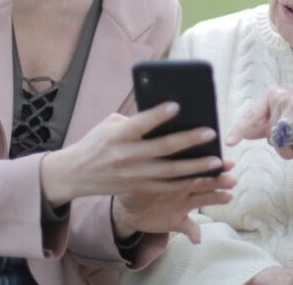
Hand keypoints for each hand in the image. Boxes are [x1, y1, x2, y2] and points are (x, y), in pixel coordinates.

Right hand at [41, 102, 233, 210]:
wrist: (75, 174)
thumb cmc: (96, 142)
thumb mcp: (110, 125)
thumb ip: (135, 120)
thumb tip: (165, 116)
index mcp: (118, 136)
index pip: (140, 124)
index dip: (158, 115)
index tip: (177, 105)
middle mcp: (126, 156)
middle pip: (162, 148)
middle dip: (189, 141)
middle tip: (211, 132)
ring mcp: (134, 175)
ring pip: (170, 172)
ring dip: (196, 166)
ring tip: (217, 160)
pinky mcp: (138, 188)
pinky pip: (167, 186)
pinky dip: (186, 182)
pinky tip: (203, 176)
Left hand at [112, 161, 235, 242]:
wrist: (127, 207)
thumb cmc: (134, 184)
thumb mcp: (137, 174)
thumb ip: (146, 168)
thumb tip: (150, 155)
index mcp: (176, 174)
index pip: (195, 167)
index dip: (210, 164)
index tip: (225, 162)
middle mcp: (183, 188)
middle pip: (204, 182)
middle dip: (219, 180)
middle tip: (232, 179)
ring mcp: (182, 204)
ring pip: (203, 200)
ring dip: (216, 198)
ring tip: (228, 196)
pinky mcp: (177, 221)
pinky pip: (188, 228)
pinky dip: (194, 233)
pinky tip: (198, 239)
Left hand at [226, 87, 292, 159]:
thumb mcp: (286, 119)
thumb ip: (266, 124)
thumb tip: (244, 132)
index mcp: (273, 95)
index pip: (252, 115)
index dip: (239, 129)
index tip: (229, 141)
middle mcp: (282, 96)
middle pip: (269, 135)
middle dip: (281, 144)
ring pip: (281, 141)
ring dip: (292, 149)